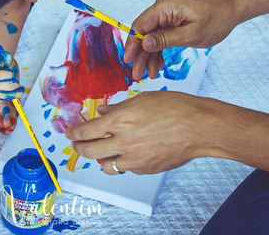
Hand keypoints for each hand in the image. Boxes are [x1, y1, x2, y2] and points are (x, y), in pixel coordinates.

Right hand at [0, 46, 22, 103]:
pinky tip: (21, 89)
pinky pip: (10, 95)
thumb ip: (4, 59)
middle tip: (12, 73)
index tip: (1, 62)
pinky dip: (18, 92)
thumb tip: (7, 55)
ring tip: (15, 81)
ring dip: (14, 83)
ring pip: (8, 86)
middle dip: (9, 73)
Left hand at [65, 91, 214, 173]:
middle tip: (77, 146)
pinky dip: (124, 162)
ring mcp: (135, 158)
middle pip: (89, 152)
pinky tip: (130, 152)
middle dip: (79, 149)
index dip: (74, 134)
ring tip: (103, 152)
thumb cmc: (175, 108)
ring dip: (101, 159)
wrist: (198, 127)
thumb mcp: (142, 99)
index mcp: (121, 120)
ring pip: (106, 166)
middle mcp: (124, 141)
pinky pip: (127, 168)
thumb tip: (101, 111)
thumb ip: (118, 108)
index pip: (86, 131)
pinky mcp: (146, 168)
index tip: (70, 133)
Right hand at [125, 0, 239, 80]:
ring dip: (149, 55)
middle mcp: (162, 6)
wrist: (232, 8)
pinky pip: (161, 34)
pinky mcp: (173, 18)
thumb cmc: (216, 18)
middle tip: (137, 75)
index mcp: (165, 6)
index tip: (128, 61)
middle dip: (140, 54)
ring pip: (151, 36)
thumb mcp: (191, 34)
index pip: (140, 26)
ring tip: (150, 74)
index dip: (132, 45)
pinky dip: (159, 49)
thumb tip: (144, 43)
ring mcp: (167, 12)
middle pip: (144, 32)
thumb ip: (166, 39)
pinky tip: (159, 64)